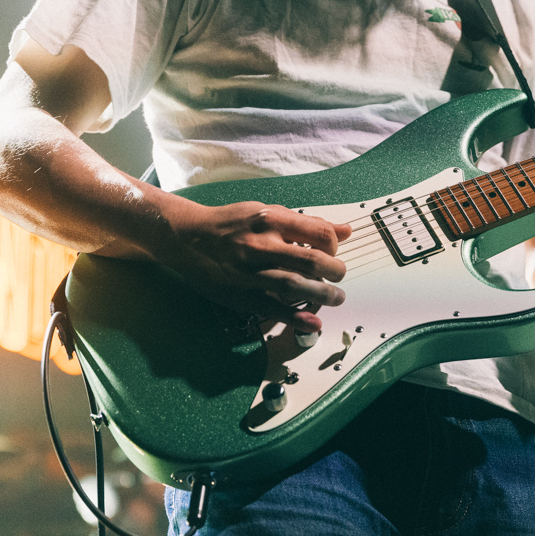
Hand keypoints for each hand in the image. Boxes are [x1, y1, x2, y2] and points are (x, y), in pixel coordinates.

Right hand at [155, 199, 351, 332]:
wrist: (188, 236)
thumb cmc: (232, 223)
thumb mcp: (269, 212)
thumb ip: (308, 223)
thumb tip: (346, 230)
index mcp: (271, 220)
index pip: (320, 235)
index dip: (334, 247)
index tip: (332, 253)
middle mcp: (261, 244)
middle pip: (312, 262)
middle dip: (335, 272)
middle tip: (339, 276)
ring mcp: (250, 271)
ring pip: (295, 286)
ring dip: (323, 295)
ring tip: (336, 298)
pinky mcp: (241, 294)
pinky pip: (273, 308)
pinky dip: (297, 318)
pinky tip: (314, 323)